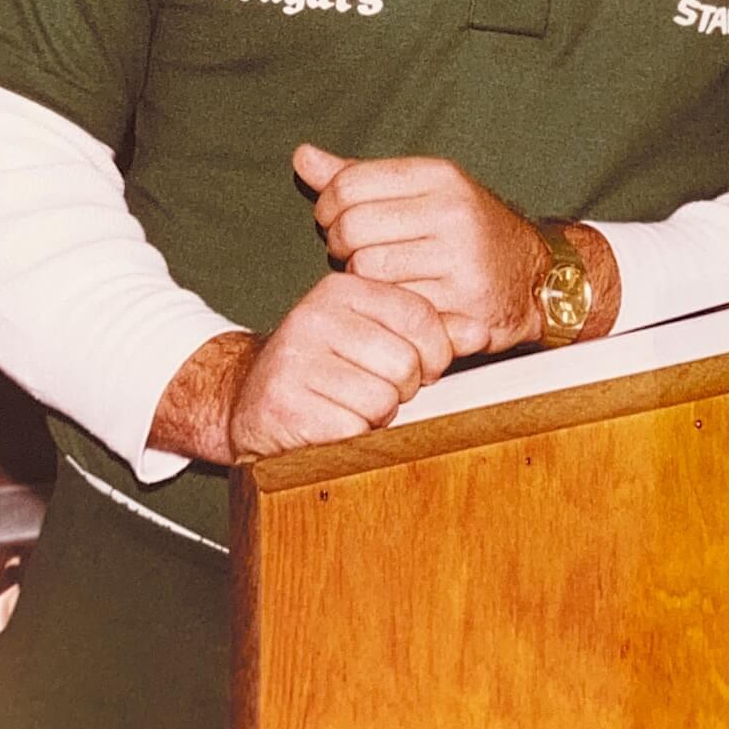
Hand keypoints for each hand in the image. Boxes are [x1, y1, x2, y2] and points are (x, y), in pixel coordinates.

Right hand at [227, 271, 452, 457]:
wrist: (247, 399)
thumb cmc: (324, 368)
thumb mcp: (375, 336)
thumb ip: (431, 333)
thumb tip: (481, 332)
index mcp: (343, 289)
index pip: (421, 316)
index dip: (434, 354)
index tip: (420, 368)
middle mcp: (315, 315)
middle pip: (406, 364)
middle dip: (400, 390)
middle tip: (373, 390)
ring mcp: (295, 358)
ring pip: (382, 401)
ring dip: (375, 418)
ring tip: (349, 406)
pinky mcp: (284, 403)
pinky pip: (352, 430)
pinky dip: (351, 439)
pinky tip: (330, 424)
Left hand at [295, 145, 547, 356]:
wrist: (533, 279)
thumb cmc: (464, 230)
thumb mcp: (421, 192)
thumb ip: (358, 177)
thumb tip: (301, 156)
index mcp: (439, 175)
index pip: (348, 184)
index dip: (328, 206)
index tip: (335, 220)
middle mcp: (452, 212)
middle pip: (351, 227)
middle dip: (340, 245)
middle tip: (354, 253)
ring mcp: (459, 258)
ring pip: (365, 269)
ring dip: (360, 278)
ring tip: (378, 275)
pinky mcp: (459, 303)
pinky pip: (390, 305)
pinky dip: (384, 305)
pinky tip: (396, 299)